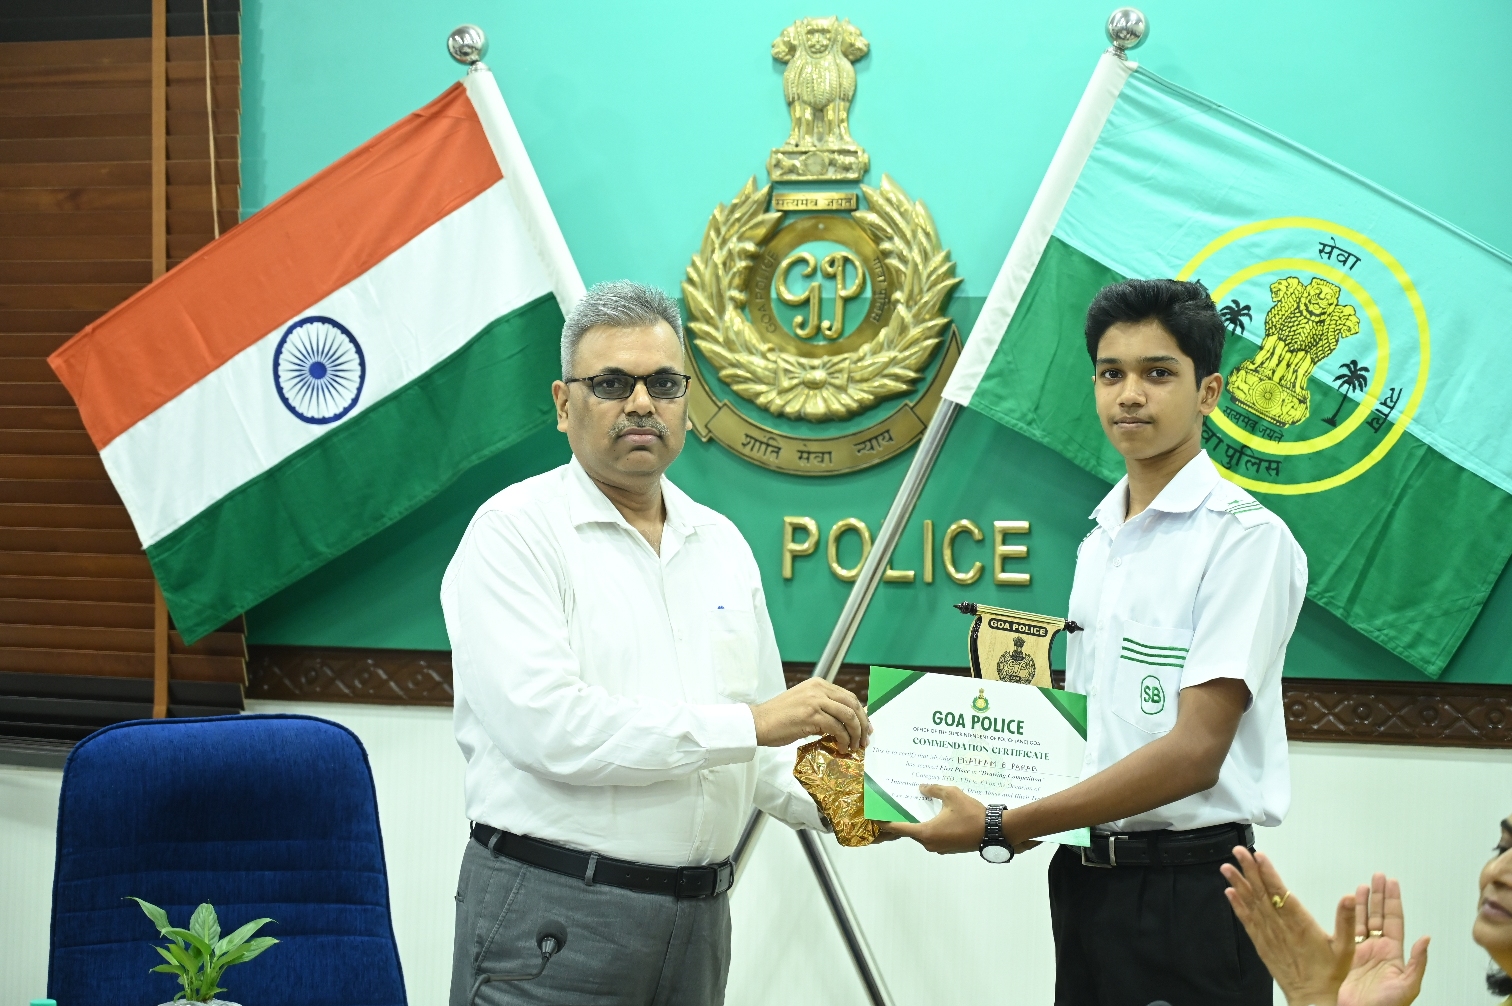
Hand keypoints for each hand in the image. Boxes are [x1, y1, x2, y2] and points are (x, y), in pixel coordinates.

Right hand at [749, 677, 869, 751]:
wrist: (758, 722)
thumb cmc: (779, 717)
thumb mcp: (805, 705)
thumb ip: (824, 708)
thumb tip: (844, 722)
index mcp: (818, 684)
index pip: (848, 696)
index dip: (861, 713)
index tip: (866, 727)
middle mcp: (818, 689)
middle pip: (852, 704)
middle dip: (863, 723)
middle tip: (865, 739)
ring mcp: (815, 701)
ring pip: (848, 716)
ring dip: (855, 734)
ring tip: (855, 746)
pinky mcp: (811, 716)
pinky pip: (837, 728)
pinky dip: (844, 740)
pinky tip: (842, 747)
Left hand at [878, 784, 984, 852]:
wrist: (994, 831)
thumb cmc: (971, 814)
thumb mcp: (952, 794)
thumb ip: (934, 789)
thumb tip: (922, 788)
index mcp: (926, 832)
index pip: (898, 828)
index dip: (884, 823)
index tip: (874, 818)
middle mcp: (930, 843)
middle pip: (910, 832)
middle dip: (902, 820)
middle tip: (896, 807)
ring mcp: (940, 848)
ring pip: (923, 835)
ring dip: (918, 824)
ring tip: (915, 809)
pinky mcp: (949, 849)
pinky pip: (934, 837)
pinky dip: (930, 828)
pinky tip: (934, 816)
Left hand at [1222, 847, 1353, 1005]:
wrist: (1312, 999)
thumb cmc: (1329, 974)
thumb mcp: (1346, 947)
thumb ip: (1346, 920)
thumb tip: (1349, 897)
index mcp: (1300, 924)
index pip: (1281, 893)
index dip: (1268, 873)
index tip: (1259, 856)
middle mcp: (1281, 928)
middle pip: (1262, 894)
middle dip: (1249, 870)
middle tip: (1239, 851)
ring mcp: (1268, 936)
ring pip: (1251, 905)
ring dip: (1239, 884)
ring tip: (1227, 866)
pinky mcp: (1262, 945)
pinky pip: (1247, 922)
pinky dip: (1237, 906)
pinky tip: (1229, 892)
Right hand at [1338, 873, 1428, 1005]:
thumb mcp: (1408, 986)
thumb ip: (1417, 962)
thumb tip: (1426, 939)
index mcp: (1394, 954)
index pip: (1394, 920)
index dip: (1393, 901)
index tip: (1392, 883)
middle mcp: (1379, 949)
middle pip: (1380, 915)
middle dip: (1379, 895)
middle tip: (1378, 876)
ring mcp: (1364, 952)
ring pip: (1364, 920)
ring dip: (1364, 902)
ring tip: (1363, 885)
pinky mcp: (1349, 956)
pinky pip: (1349, 930)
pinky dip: (1349, 915)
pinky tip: (1349, 905)